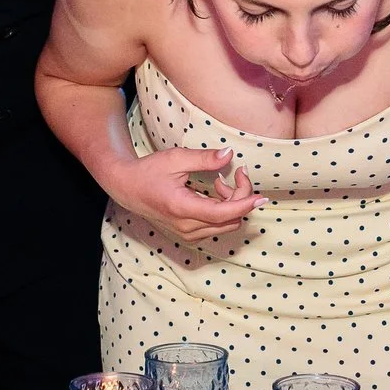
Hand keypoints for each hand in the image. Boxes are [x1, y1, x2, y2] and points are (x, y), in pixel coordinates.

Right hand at [107, 147, 264, 241]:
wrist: (127, 188)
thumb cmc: (149, 171)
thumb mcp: (176, 158)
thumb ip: (204, 158)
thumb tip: (229, 155)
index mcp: (182, 207)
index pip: (223, 213)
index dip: (245, 204)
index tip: (261, 197)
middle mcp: (186, 226)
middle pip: (230, 219)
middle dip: (241, 197)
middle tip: (238, 172)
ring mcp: (188, 233)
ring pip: (226, 224)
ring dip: (232, 204)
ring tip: (219, 182)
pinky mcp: (189, 234)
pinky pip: (217, 226)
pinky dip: (224, 210)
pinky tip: (215, 192)